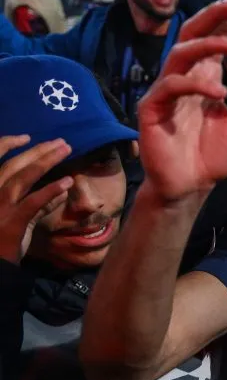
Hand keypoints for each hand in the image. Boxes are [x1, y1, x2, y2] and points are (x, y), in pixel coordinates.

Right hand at [0, 136, 73, 264]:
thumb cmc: (2, 243)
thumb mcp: (17, 219)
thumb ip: (36, 204)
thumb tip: (61, 190)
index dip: (5, 144)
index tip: (26, 137)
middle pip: (12, 166)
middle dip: (37, 151)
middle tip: (61, 142)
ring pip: (21, 179)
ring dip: (44, 162)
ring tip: (65, 150)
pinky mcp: (11, 224)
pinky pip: (32, 203)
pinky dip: (49, 191)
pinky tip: (67, 183)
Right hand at [137, 0, 226, 203]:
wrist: (192, 186)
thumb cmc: (214, 155)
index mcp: (205, 78)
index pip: (213, 39)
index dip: (226, 18)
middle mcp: (185, 78)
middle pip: (193, 35)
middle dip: (215, 16)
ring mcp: (166, 91)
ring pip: (181, 54)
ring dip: (209, 45)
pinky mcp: (152, 108)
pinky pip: (171, 86)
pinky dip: (195, 86)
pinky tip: (219, 93)